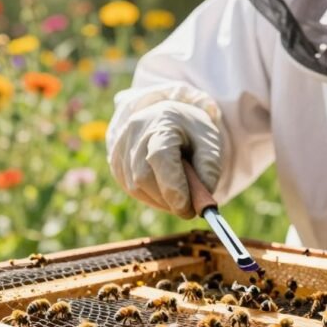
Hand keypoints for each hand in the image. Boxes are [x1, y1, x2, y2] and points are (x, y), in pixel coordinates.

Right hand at [108, 100, 222, 218]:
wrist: (170, 117)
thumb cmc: (193, 132)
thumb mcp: (211, 144)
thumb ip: (209, 171)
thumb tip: (200, 203)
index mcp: (163, 121)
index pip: (160, 157)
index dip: (173, 188)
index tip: (189, 209)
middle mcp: (136, 130)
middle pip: (144, 176)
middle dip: (167, 199)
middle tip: (187, 208)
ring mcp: (121, 145)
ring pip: (135, 186)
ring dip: (159, 200)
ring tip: (178, 193)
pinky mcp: (115, 159)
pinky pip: (129, 187)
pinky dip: (149, 196)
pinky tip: (163, 187)